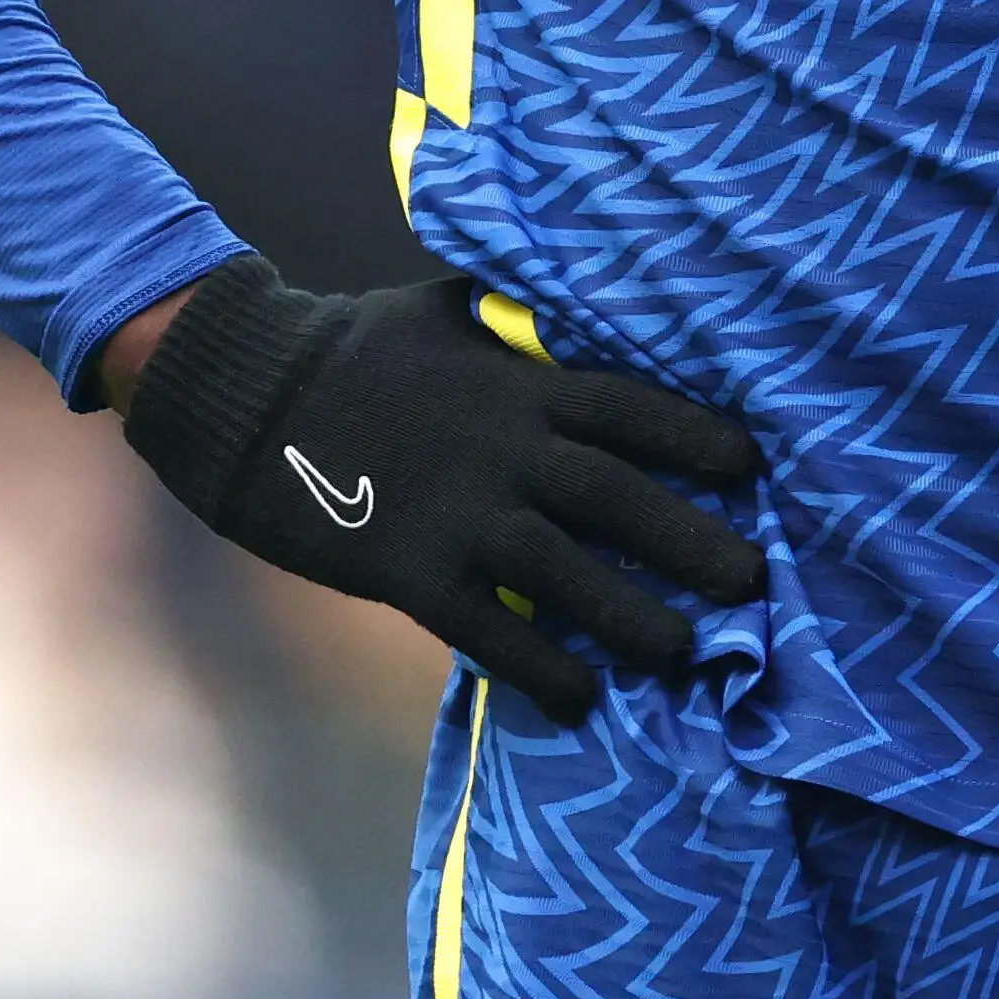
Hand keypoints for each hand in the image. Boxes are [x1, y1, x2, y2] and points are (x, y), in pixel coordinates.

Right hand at [113, 254, 762, 723]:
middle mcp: (505, 450)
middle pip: (618, 497)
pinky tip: (583, 700)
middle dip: (691, 540)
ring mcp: (458, 512)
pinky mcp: (409, 569)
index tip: (753, 466)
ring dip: (632, 615)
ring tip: (686, 652)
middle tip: (753, 584)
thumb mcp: (442, 310)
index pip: (630, 408)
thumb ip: (509, 317)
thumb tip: (562, 297)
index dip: (696, 436)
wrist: (244, 393)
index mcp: (519, 384)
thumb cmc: (349, 347)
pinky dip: (541, 667)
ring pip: (567, 572)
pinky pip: (489, 629)